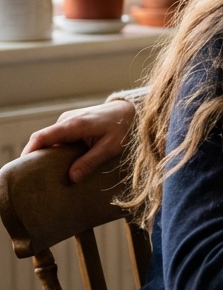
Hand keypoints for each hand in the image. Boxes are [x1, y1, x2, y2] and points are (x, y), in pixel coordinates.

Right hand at [21, 100, 136, 181]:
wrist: (132, 111)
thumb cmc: (124, 127)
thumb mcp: (111, 147)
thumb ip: (91, 161)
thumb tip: (71, 178)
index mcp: (74, 124)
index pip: (42, 137)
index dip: (29, 152)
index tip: (23, 167)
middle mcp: (67, 121)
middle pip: (42, 140)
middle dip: (36, 158)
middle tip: (35, 178)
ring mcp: (68, 122)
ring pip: (50, 141)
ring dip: (47, 156)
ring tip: (47, 175)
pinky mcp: (72, 125)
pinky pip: (58, 139)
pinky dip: (56, 151)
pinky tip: (60, 165)